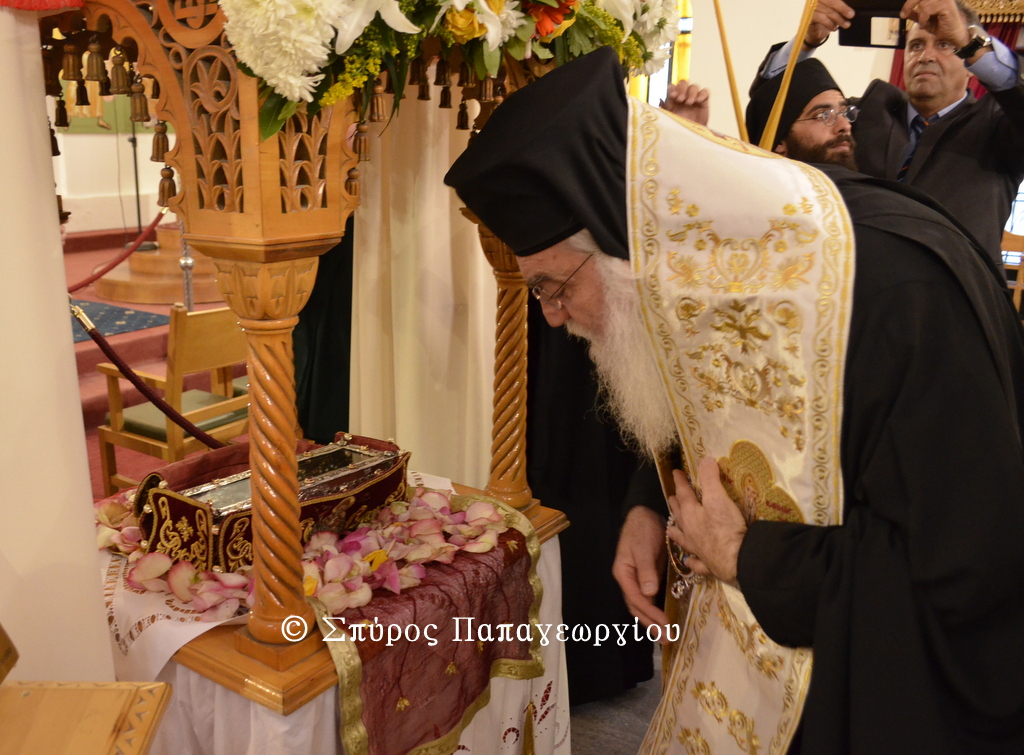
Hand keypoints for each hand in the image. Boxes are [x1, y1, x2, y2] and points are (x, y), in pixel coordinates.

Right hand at [613, 505, 668, 636]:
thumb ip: (646, 569)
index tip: (665, 623)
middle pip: (637, 607)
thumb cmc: (642, 528)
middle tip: (667, 639)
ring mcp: (638, 580)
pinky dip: (657, 611)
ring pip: (643, 606)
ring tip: (667, 636)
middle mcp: (629, 580)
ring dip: (654, 622)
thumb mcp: (642, 546)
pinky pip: (651, 598)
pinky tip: (666, 620)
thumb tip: (649, 592)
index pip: (636, 598)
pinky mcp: (648, 577)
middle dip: (651, 624)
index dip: (650, 612)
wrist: (646, 514)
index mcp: (623, 573)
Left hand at [661, 81, 709, 125]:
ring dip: (691, 93)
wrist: (691, 136)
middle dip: (682, 89)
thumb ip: (664, 109)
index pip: (672, 86)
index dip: (673, 89)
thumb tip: (660, 99)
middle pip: (683, 83)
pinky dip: (702, 94)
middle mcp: (684, 96)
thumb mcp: (669, 119)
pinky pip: (705, 91)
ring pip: (694, 86)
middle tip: (681, 100)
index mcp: (673, 99)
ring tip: (689, 103)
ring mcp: (694, 98)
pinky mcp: (704, 101)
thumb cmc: (679, 128)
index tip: (673, 96)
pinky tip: (698, 101)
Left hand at [665, 458, 746, 584]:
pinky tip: (689, 561)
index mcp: (691, 515)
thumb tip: (705, 460)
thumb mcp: (718, 498)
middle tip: (671, 498)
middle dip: (676, 505)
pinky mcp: (709, 565)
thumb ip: (710, 479)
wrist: (737, 561)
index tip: (675, 472)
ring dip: (677, 533)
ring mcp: (698, 550)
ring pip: (683, 539)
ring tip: (670, 530)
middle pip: (680, 516)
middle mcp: (691, 533)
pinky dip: (692, 561)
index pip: (683, 494)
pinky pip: (697, 563)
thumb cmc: (725, 528)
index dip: (680, 482)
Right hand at [804, 0, 854, 48]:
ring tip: (846, 24)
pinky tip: (834, 28)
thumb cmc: (827, 16)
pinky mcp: (808, 15)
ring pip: (827, 10)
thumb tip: (850, 8)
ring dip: (838, 18)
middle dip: (842, 8)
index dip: (842, 4)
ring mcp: (811, 6)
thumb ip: (840, 4)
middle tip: (851, 15)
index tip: (851, 10)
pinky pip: (820, 18)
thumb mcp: (836, 8)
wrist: (816, 30)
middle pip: (831, 1)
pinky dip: (829, 23)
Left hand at [901, 0, 970, 47]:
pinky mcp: (946, 5)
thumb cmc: (939, 26)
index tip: (902, 13)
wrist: (950, 35)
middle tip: (904, 15)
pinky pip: (927, 10)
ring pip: (923, 3)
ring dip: (920, 16)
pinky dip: (924, 18)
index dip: (909, 2)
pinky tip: (927, 24)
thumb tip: (905, 11)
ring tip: (924, 23)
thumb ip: (915, 14)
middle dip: (910, 5)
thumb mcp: (923, 19)